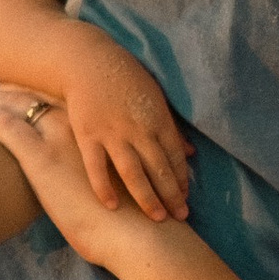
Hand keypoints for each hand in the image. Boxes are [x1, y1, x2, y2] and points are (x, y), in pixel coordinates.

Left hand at [0, 91, 153, 268]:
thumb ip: (107, 178)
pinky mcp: (41, 158)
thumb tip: (100, 190)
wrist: (141, 235)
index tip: (28, 92)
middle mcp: (79, 128)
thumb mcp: (124, 189)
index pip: (63, 101)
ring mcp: (59, 140)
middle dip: (19, 90)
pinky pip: (6, 126)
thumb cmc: (136, 222)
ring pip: (19, 105)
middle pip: (41, 96)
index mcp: (98, 132)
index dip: (44, 94)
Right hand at [58, 43, 192, 223]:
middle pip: (159, 169)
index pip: (175, 156)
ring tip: (157, 218)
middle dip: (172, 195)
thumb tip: (192, 152)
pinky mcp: (87, 136)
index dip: (182, 179)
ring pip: (133, 173)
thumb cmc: (124, 77)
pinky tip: (113, 206)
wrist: (86, 60)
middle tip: (181, 217)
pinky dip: (104, 187)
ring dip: (147, 198)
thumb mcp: (155, 96)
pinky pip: (97, 168)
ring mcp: (112, 134)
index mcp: (157, 119)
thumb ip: (172, 127)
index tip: (186, 198)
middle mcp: (138, 129)